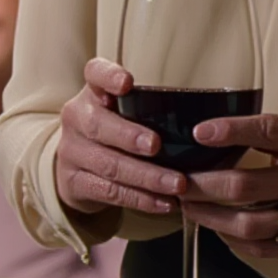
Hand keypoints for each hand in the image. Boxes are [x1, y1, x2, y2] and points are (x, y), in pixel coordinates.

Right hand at [53, 60, 186, 221]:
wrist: (74, 167)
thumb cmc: (112, 133)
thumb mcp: (121, 112)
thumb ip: (147, 109)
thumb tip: (205, 121)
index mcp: (92, 94)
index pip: (94, 74)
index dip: (108, 77)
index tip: (127, 83)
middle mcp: (76, 119)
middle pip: (99, 126)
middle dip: (129, 136)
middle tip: (156, 145)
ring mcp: (71, 152)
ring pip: (109, 165)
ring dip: (146, 176)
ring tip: (177, 184)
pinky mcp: (74, 182)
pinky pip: (110, 192)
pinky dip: (140, 199)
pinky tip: (164, 202)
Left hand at [177, 112, 277, 262]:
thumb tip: (224, 141)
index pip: (270, 132)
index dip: (231, 131)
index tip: (199, 132)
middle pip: (245, 186)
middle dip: (200, 185)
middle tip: (175, 182)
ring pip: (248, 223)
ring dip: (210, 218)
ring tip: (188, 209)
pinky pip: (267, 249)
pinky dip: (236, 240)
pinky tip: (220, 230)